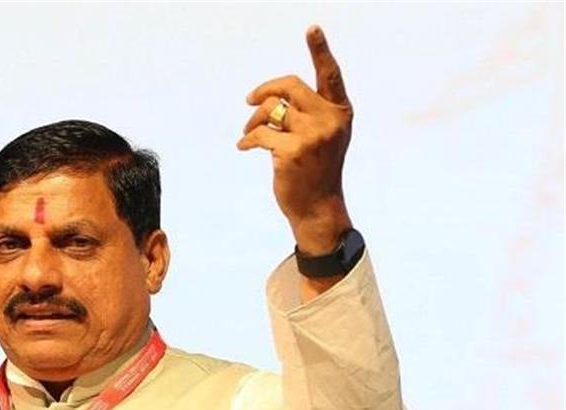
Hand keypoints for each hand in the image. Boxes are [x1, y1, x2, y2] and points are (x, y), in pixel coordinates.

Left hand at [237, 25, 353, 255]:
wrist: (317, 207)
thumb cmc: (316, 170)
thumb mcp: (322, 137)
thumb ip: (308, 113)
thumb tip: (268, 97)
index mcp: (340, 112)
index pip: (330, 75)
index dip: (320, 50)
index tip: (312, 27)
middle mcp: (330, 120)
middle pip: (290, 86)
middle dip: (265, 90)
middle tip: (249, 100)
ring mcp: (313, 136)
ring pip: (271, 109)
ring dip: (253, 119)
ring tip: (248, 133)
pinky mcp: (294, 152)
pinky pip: (260, 133)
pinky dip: (247, 140)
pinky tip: (244, 147)